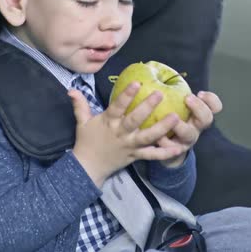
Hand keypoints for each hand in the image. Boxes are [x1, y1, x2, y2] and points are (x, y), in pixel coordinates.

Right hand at [69, 82, 183, 186]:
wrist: (88, 167)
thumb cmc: (86, 142)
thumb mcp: (82, 122)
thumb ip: (80, 105)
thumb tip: (71, 89)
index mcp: (108, 122)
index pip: (117, 107)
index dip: (126, 95)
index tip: (137, 83)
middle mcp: (120, 133)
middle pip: (134, 120)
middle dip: (147, 107)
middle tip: (160, 94)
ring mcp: (129, 145)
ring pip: (147, 137)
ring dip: (162, 128)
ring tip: (176, 118)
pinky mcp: (135, 156)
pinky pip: (152, 155)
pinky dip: (165, 153)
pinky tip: (180, 147)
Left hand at [156, 91, 222, 167]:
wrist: (163, 151)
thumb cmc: (167, 120)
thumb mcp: (172, 105)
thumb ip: (168, 91)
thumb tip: (152, 68)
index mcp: (198, 115)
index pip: (214, 107)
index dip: (211, 100)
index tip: (200, 92)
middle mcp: (196, 128)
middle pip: (206, 119)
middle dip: (199, 108)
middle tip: (188, 98)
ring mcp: (186, 141)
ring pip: (190, 135)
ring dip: (182, 127)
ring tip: (172, 120)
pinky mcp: (174, 152)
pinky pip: (172, 149)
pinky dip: (165, 142)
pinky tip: (157, 136)